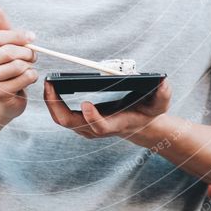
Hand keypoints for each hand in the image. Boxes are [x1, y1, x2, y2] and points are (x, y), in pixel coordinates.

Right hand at [0, 5, 36, 123]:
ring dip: (29, 65)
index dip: (18, 35)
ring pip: (18, 65)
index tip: (31, 37)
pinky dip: (32, 76)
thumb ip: (0, 28)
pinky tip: (27, 78)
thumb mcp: (0, 47)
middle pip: (9, 51)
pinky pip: (24, 78)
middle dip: (26, 51)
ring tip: (27, 68)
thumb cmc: (0, 70)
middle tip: (32, 55)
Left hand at [43, 77, 172, 143]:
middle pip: (71, 123)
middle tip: (50, 85)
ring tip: (47, 82)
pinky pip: (61, 114)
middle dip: (57, 106)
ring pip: (62, 120)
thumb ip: (164, 94)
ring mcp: (87, 127)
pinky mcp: (81, 121)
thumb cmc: (149, 112)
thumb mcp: (161, 103)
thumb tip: (163, 82)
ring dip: (51, 102)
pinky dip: (53, 101)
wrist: (141, 125)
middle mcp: (97, 128)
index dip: (93, 117)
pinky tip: (50, 85)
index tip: (86, 102)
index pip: (100, 127)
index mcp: (116, 123)